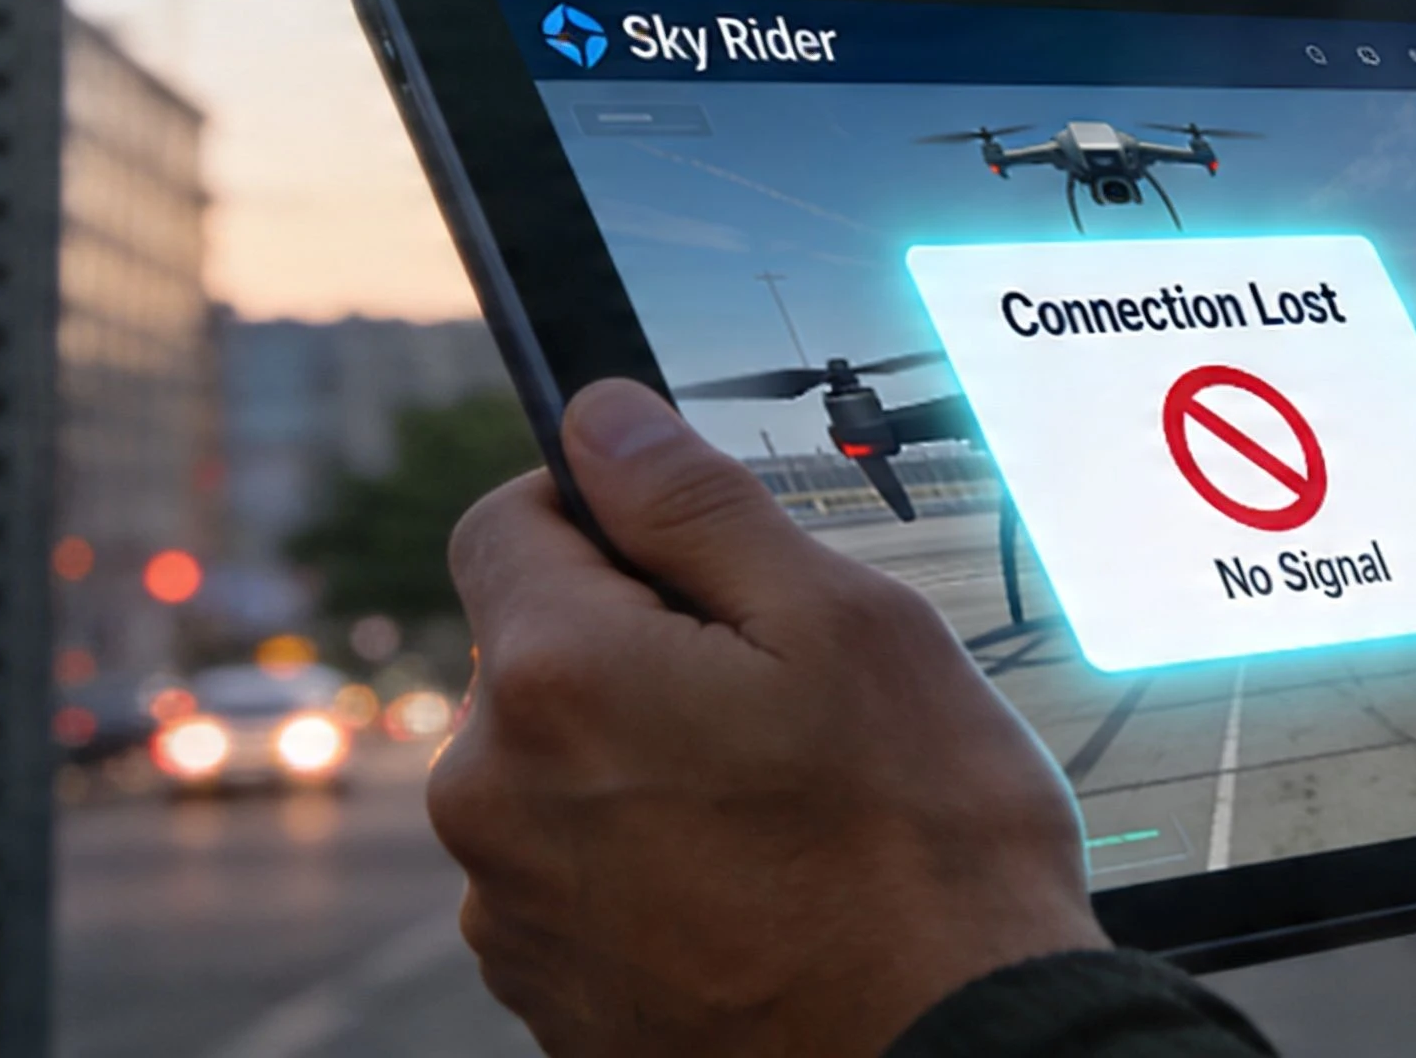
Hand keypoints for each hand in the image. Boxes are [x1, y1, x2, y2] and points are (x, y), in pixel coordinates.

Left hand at [430, 379, 1105, 1057]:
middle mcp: (494, 801)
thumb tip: (602, 421)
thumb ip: (697, 504)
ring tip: (782, 809)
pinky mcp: (548, 993)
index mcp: (554, 681)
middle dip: (638, 648)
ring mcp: (514, 913)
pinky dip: (648, 863)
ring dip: (643, 761)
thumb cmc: (922, 852)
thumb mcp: (843, 622)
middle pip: (536, 652)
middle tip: (779, 701)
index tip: (696, 560)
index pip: (506, 521)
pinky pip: (577, 875)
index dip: (606, 514)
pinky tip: (756, 885)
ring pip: (560, 769)